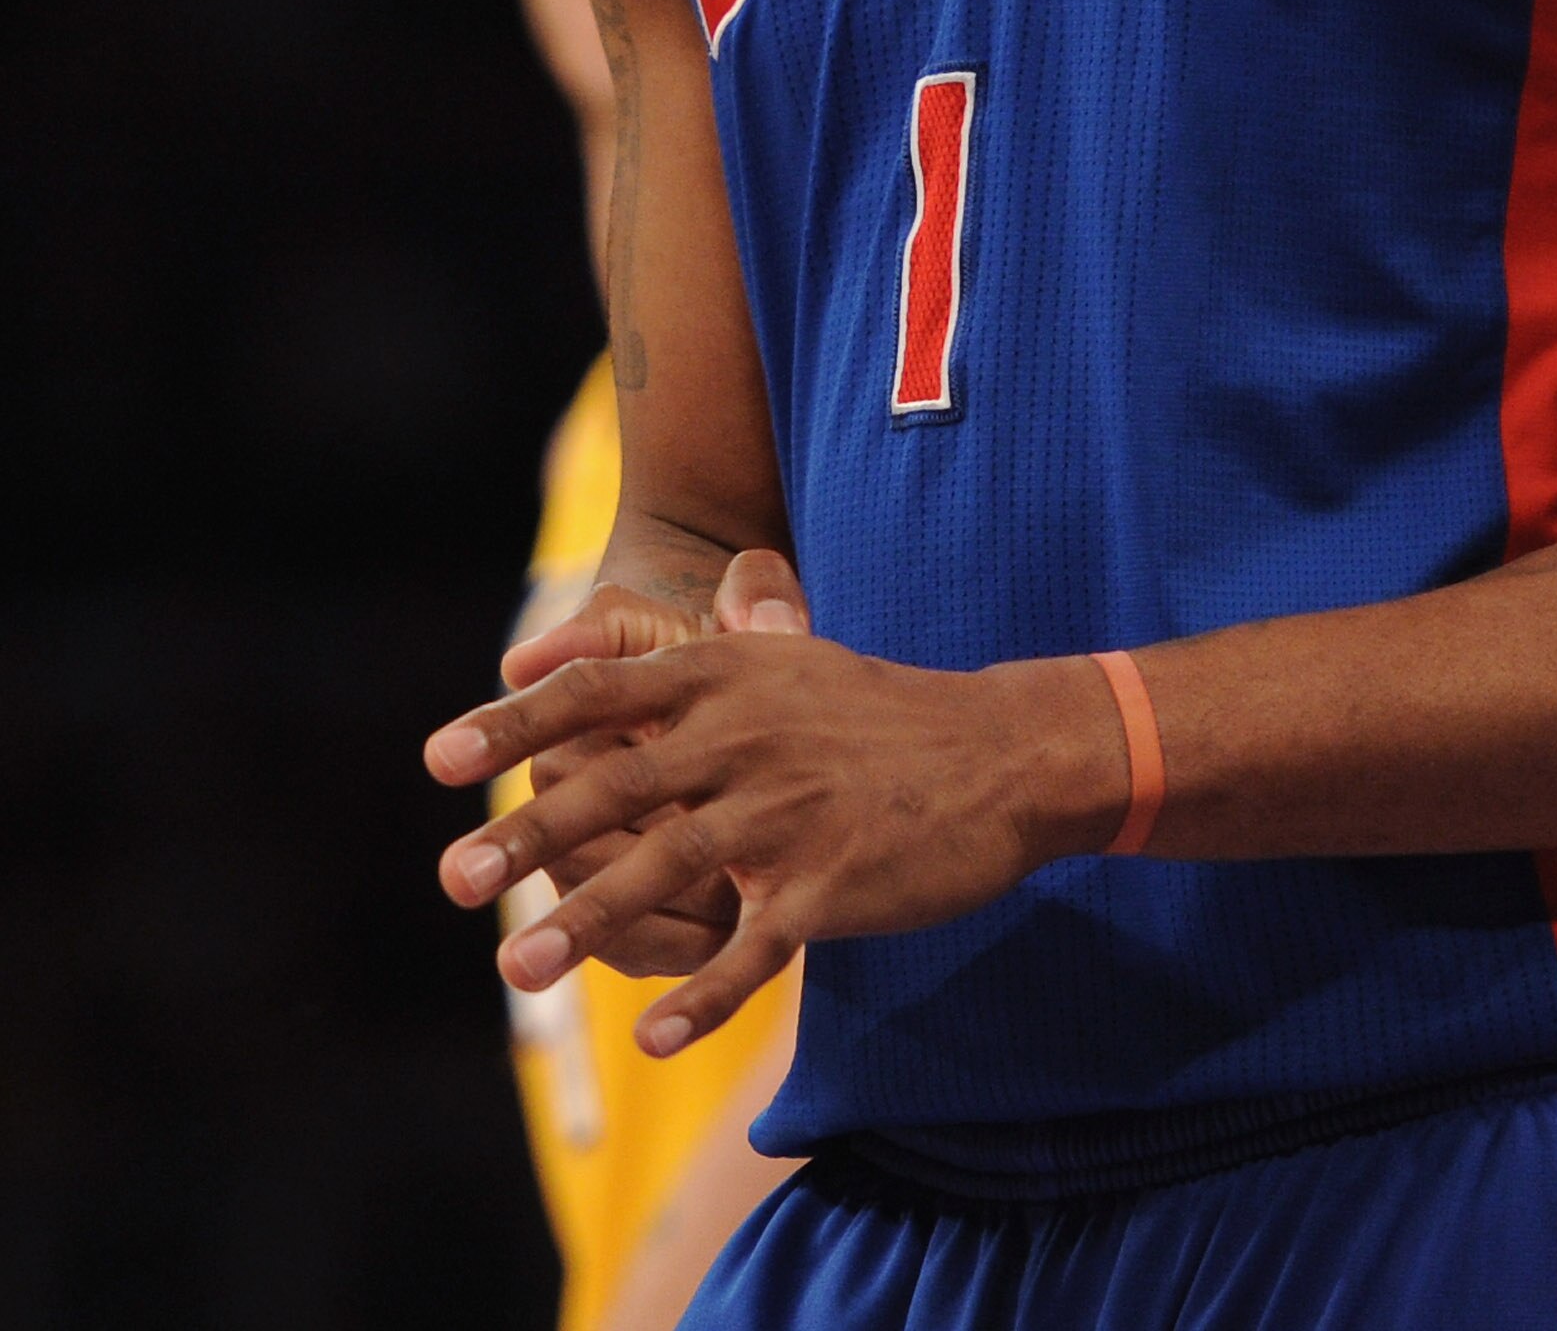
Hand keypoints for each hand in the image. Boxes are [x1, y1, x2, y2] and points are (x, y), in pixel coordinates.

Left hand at [427, 624, 1124, 1055]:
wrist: (1005, 752)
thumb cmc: (882, 710)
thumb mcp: (792, 656)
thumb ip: (699, 645)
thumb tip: (592, 634)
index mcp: (731, 674)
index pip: (602, 690)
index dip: (516, 721)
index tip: (438, 756)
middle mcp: (751, 733)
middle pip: (619, 783)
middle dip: (529, 834)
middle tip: (453, 878)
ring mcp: (793, 811)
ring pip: (671, 869)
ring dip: (588, 922)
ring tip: (518, 969)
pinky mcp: (836, 881)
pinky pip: (758, 947)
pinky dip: (706, 994)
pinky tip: (654, 1037)